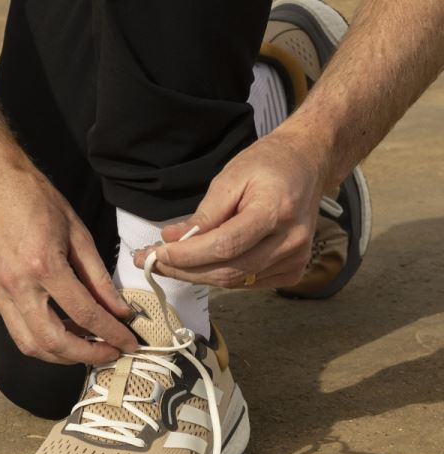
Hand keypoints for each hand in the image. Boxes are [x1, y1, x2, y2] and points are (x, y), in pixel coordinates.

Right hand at [0, 166, 136, 364]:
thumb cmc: (38, 202)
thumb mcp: (79, 234)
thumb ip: (99, 278)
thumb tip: (119, 310)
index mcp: (43, 265)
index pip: (84, 314)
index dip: (111, 334)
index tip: (128, 343)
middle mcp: (16, 285)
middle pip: (52, 342)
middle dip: (86, 356)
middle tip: (109, 353)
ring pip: (30, 345)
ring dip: (62, 355)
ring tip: (87, 347)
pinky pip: (17, 330)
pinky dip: (42, 339)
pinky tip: (62, 331)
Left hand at [134, 128, 327, 288]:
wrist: (307, 166)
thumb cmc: (268, 165)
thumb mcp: (231, 177)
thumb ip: (203, 214)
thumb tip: (172, 239)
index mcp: (275, 211)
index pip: (224, 246)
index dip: (187, 256)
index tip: (157, 253)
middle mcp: (290, 242)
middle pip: (228, 271)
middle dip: (184, 270)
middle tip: (153, 262)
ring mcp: (295, 260)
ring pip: (234, 282)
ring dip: (196, 275)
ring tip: (169, 263)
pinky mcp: (293, 271)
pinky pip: (247, 283)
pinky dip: (219, 276)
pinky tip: (200, 264)